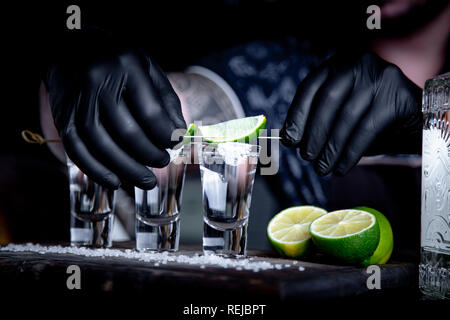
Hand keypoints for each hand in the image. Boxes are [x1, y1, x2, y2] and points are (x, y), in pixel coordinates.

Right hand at [45, 29, 185, 188]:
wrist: (70, 47)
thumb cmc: (118, 62)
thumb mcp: (149, 70)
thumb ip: (166, 101)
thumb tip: (179, 134)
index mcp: (127, 66)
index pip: (151, 112)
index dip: (166, 135)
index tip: (175, 145)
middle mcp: (98, 81)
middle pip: (126, 132)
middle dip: (149, 155)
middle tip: (162, 163)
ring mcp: (77, 99)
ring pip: (101, 144)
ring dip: (125, 169)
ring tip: (145, 180)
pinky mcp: (61, 115)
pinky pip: (77, 149)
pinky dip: (96, 170)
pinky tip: (114, 181)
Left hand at [280, 52, 421, 175]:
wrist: (413, 120)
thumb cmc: (368, 118)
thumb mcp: (339, 114)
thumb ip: (315, 120)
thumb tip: (287, 137)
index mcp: (339, 64)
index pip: (310, 86)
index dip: (297, 114)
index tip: (289, 139)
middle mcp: (359, 63)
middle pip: (328, 99)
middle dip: (314, 132)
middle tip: (306, 157)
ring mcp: (381, 76)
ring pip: (347, 117)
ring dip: (331, 148)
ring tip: (322, 167)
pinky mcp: (397, 96)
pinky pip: (367, 129)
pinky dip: (350, 153)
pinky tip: (341, 167)